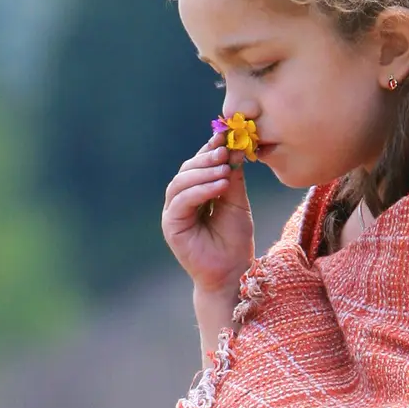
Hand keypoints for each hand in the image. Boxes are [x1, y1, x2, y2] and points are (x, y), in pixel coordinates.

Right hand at [161, 135, 254, 296]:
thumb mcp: (237, 202)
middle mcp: (181, 200)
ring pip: (181, 182)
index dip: (210, 149)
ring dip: (203, 172)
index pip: (199, 164)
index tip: (226, 135)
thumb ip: (233, 177)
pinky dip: (200, 190)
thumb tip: (234, 147)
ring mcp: (173, 213)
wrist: (232, 273)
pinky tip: (219, 185)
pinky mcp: (171, 226)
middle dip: (206, 158)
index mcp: (195, 192)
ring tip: (225, 168)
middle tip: (225, 149)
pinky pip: (181, 201)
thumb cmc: (234, 241)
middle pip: (187, 170)